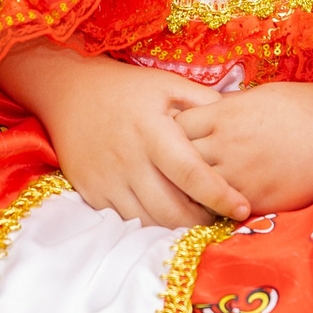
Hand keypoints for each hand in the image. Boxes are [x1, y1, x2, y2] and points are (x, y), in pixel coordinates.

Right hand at [0, 41, 250, 227]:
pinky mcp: (91, 192)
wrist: (69, 92)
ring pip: (149, 222)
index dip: (220, 196)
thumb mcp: (168, 85)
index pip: (192, 174)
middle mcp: (129, 159)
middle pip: (172, 210)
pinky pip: (125, 221)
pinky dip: (149, 225)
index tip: (243, 208)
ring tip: (196, 218)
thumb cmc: (127, 88)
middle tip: (220, 217)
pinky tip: (165, 216)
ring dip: (177, 227)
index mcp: (152, 131)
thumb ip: (204, 103)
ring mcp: (107, 179)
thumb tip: (240, 119)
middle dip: (202, 221)